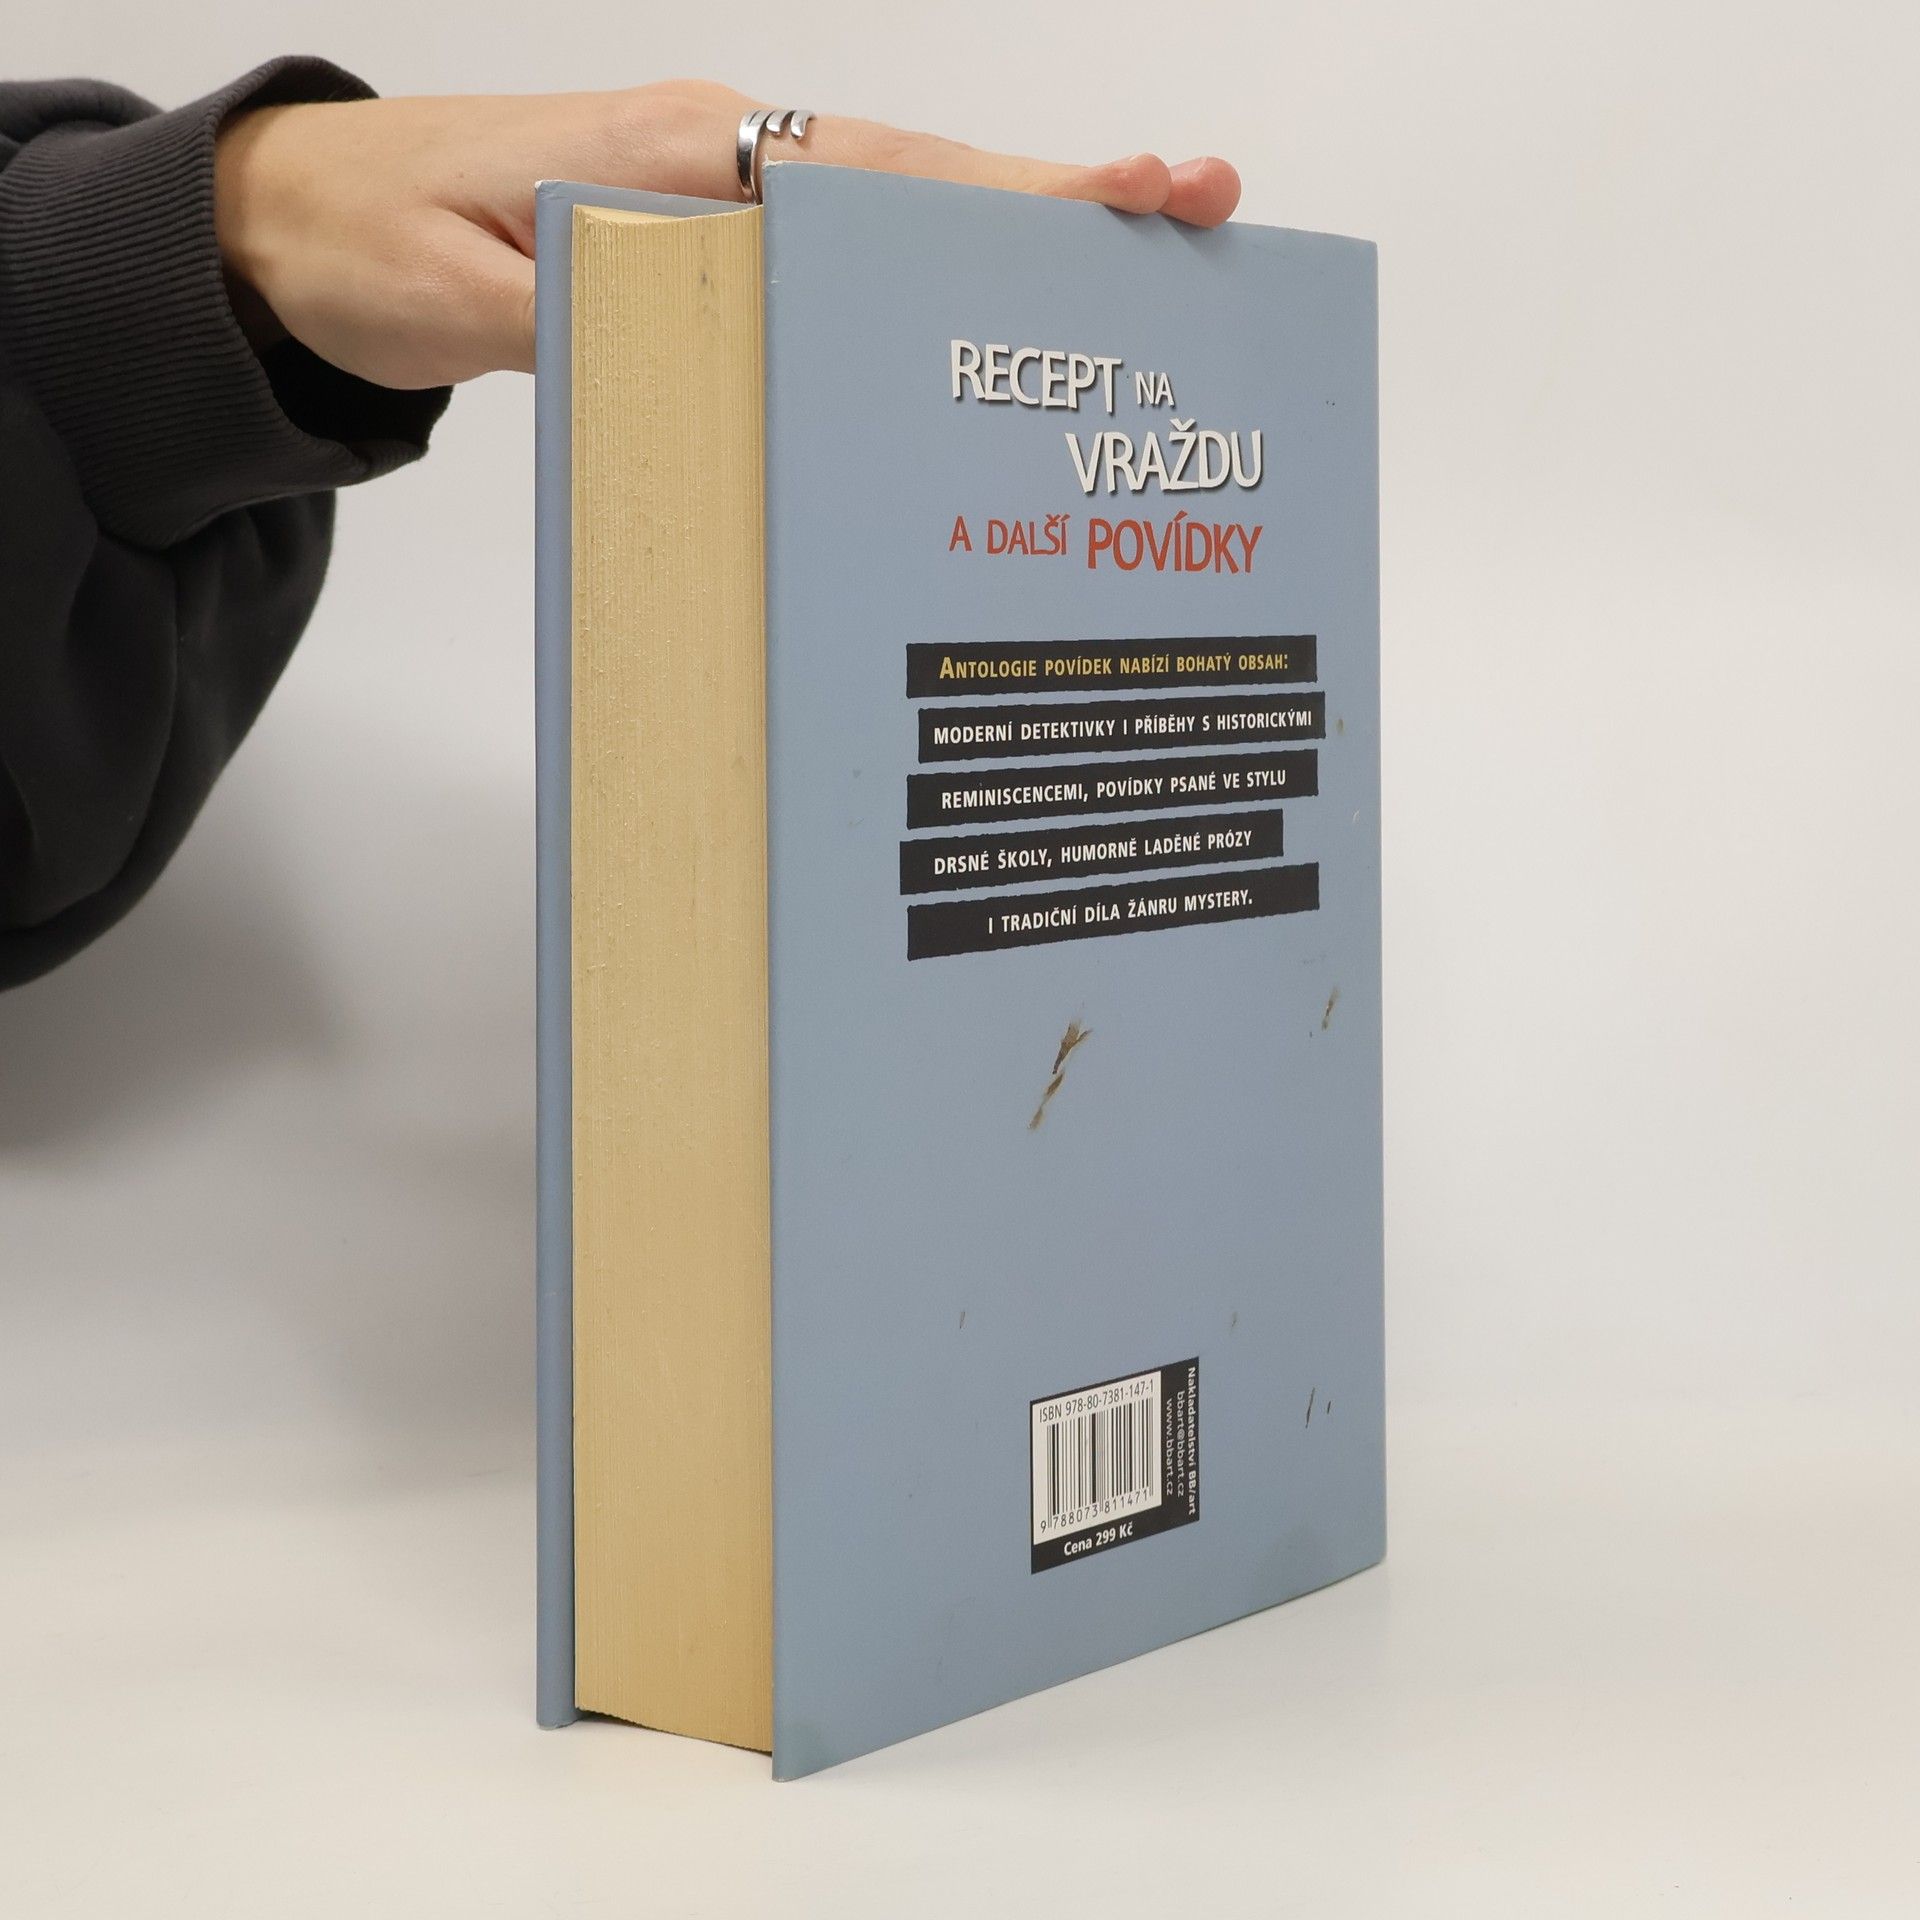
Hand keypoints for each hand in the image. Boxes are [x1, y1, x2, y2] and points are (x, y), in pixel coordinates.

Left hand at [213, 81, 1240, 389]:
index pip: (868, 179)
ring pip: (897, 210)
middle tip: (1197, 203)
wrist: (294, 226)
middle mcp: (718, 160)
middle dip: (1057, 199)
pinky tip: (991, 303)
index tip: (1118, 198)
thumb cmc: (373, 248)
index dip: (998, 196)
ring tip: (1145, 246)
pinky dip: (931, 268)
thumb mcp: (464, 298)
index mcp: (674, 157)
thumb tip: (728, 324)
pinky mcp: (707, 233)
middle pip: (918, 180)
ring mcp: (719, 192)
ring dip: (1014, 233)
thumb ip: (596, 315)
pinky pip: (841, 251)